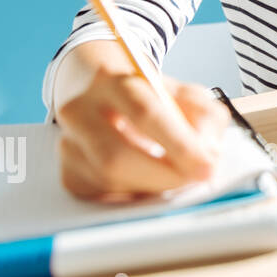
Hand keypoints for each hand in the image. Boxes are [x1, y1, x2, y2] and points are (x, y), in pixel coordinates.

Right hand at [56, 63, 228, 199]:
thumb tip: (207, 155)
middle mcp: (81, 111)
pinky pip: (103, 196)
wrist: (102, 93)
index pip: (145, 113)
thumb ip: (206, 119)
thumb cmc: (151, 96)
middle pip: (116, 156)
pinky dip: (135, 194)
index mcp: (113, 81)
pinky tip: (150, 181)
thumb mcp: (186, 95)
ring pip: (109, 180)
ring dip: (152, 186)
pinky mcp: (68, 172)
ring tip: (177, 176)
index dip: (179, 144)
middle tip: (194, 179)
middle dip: (163, 176)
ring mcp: (68, 143)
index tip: (207, 167)